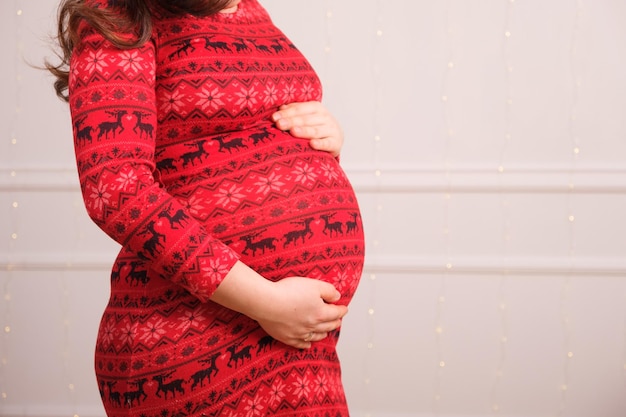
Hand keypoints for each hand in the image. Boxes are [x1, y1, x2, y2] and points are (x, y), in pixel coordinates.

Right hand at [211, 262, 347, 348]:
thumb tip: (337, 297)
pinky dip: (307, 344)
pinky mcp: (287, 337)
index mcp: (320, 313)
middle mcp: (312, 326)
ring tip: (326, 331)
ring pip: (316, 336)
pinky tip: (308, 343)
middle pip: (328, 326)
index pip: (336, 313)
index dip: (342, 310)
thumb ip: (328, 291)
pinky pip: (301, 344)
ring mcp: (300, 333)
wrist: (266, 303)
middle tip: (338, 320)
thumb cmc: (288, 292)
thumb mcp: (313, 284)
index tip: (344, 309)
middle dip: (335, 322)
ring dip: (324, 333)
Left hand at [272, 101, 343, 156]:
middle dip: (291, 122)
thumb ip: (294, 112)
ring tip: (293, 131)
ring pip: (315, 131)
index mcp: (316, 107)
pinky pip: (327, 144)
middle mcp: (325, 117)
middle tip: (279, 124)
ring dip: (304, 131)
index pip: (299, 109)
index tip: (274, 118)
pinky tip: (312, 144)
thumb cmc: (315, 126)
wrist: (335, 138)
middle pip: (305, 120)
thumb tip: (281, 108)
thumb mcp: (306, 117)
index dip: (286, 113)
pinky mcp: (335, 143)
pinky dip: (320, 144)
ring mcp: (331, 130)